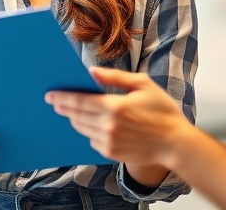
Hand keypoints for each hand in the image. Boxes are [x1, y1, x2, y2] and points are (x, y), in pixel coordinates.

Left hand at [45, 67, 190, 169]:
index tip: (49, 95)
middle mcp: (108, 126)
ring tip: (70, 112)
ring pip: (82, 129)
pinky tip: (91, 125)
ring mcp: (108, 142)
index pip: (79, 101)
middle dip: (63, 108)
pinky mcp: (111, 153)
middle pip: (76, 115)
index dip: (62, 97)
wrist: (175, 143)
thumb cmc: (162, 110)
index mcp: (114, 106)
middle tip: (55, 102)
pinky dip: (89, 132)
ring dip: (74, 119)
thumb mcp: (142, 84)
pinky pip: (92, 140)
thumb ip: (114, 77)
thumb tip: (91, 71)